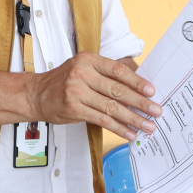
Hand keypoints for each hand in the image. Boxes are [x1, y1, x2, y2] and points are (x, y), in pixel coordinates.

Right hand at [28, 51, 161, 139]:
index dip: (138, 81)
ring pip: (112, 107)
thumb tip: (138, 82)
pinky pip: (101, 120)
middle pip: (118, 90)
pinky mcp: (73, 109)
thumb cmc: (65, 80)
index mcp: (89, 60)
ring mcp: (76, 92)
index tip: (152, 91)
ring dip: (133, 118)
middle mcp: (82, 73)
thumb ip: (107, 73)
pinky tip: (129, 133)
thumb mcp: (84, 67)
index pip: (118, 71)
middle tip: (156, 111)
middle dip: (140, 102)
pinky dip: (118, 128)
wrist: (36, 94)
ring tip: (147, 126)